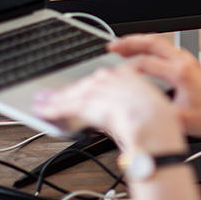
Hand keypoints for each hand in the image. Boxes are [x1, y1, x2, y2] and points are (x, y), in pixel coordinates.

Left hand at [33, 63, 185, 152]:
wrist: (155, 124)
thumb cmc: (158, 122)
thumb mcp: (148, 109)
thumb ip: (130, 110)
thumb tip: (120, 122)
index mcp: (129, 75)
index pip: (101, 80)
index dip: (86, 87)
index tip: (78, 91)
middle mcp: (113, 77)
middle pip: (85, 85)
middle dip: (67, 92)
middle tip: (50, 97)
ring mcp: (101, 88)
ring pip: (74, 94)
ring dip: (56, 101)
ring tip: (42, 106)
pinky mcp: (89, 102)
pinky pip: (66, 105)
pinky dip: (53, 109)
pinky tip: (44, 112)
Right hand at [109, 35, 200, 141]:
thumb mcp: (178, 120)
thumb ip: (155, 112)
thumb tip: (134, 111)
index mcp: (180, 72)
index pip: (146, 63)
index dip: (127, 69)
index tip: (115, 76)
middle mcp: (186, 62)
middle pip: (153, 42)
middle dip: (131, 42)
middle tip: (113, 46)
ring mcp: (190, 61)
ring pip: (162, 43)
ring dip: (142, 43)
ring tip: (125, 47)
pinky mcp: (193, 65)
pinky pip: (170, 49)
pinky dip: (154, 49)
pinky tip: (147, 55)